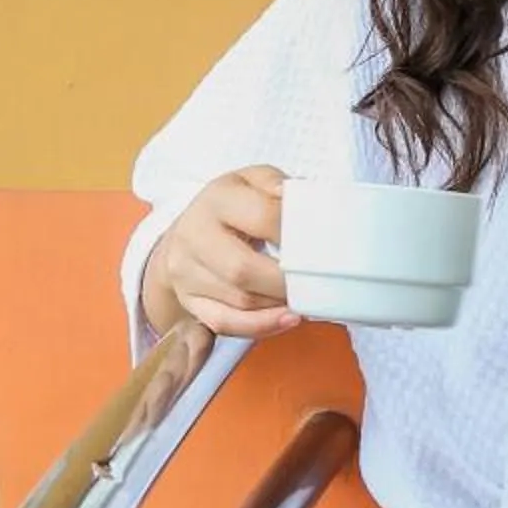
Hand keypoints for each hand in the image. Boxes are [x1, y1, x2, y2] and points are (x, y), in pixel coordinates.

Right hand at [142, 165, 300, 339]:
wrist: (185, 234)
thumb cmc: (230, 208)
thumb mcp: (252, 181)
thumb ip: (278, 186)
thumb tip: (304, 203)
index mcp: (216, 199)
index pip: (262, 217)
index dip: (297, 234)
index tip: (321, 245)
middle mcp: (194, 236)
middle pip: (242, 269)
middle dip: (286, 281)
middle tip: (314, 282)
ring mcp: (187, 273)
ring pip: (239, 300)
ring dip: (279, 304)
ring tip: (305, 297)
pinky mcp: (190, 301)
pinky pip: (225, 323)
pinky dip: (260, 326)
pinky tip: (286, 320)